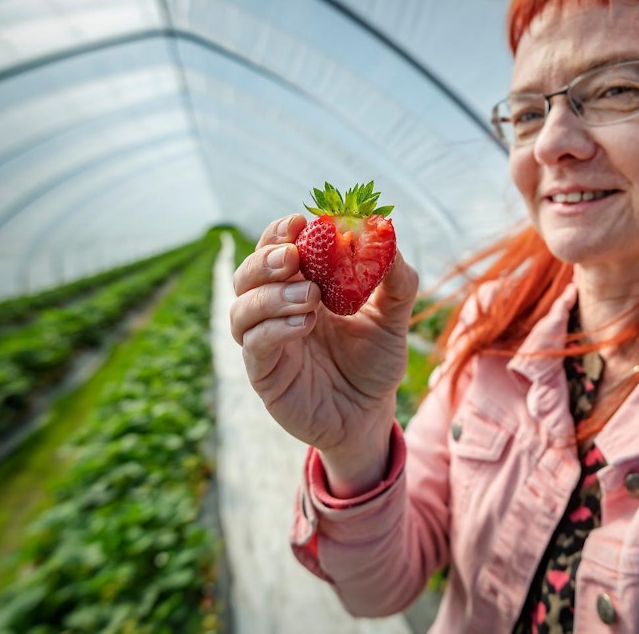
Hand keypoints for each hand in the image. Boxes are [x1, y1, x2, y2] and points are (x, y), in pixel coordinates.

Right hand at [230, 214, 418, 494]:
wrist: (370, 416)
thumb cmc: (375, 363)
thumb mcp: (394, 319)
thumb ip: (396, 280)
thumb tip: (388, 234)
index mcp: (300, 286)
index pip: (277, 249)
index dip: (280, 232)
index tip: (300, 221)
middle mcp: (275, 310)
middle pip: (248, 274)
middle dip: (266, 258)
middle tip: (294, 255)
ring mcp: (265, 342)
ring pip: (242, 308)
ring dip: (271, 295)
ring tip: (310, 295)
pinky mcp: (265, 373)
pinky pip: (254, 344)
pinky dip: (275, 328)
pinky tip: (304, 323)